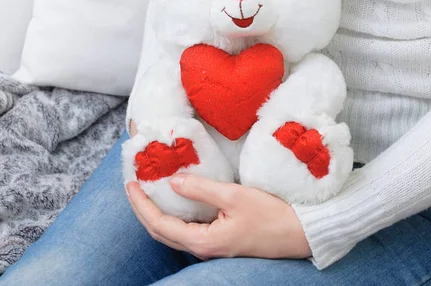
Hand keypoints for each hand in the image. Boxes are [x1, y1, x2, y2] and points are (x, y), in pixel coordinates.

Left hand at [126, 175, 311, 259]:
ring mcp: (211, 247)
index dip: (142, 205)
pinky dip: (175, 216)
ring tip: (149, 192)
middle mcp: (203, 248)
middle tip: (134, 187)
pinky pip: (188, 230)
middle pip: (161, 233)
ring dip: (157, 214)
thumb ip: (202, 189)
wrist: (299, 234)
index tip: (131, 184)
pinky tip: (178, 201)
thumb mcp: (235, 197)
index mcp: (202, 241)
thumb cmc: (271, 216)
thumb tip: (173, 182)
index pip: (159, 225)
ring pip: (173, 233)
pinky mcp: (220, 241)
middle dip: (143, 211)